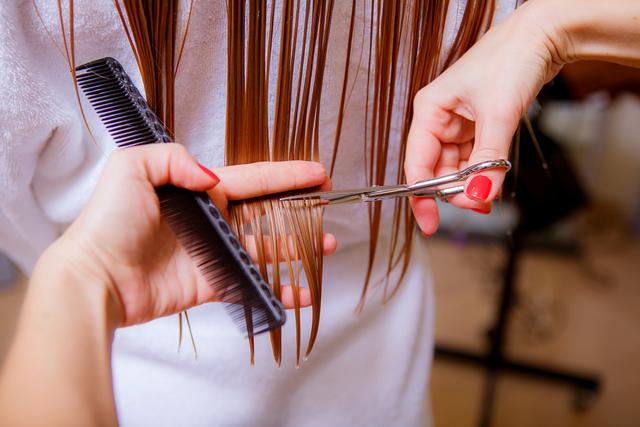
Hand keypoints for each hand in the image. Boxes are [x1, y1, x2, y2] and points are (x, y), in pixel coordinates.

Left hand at [47, 144, 334, 325]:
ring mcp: (213, 254)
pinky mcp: (210, 284)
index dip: (286, 175)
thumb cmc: (107, 222)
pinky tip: (301, 292)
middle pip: (266, 213)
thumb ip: (175, 159)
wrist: (95, 278)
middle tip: (327, 209)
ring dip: (297, 249)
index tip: (317, 172)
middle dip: (299, 209)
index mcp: (198, 192)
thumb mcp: (133, 168)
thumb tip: (212, 179)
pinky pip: (251, 285)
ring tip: (326, 248)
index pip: (253, 179)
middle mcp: (211, 222)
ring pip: (266, 249)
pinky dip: (277, 290)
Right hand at [405, 1, 566, 234]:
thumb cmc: (511, 60)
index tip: (431, 224)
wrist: (544, 35)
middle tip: (478, 206)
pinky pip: (474, 160)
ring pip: (456, 169)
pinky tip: (492, 183)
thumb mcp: (498, 115)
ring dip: (471, 185)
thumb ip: (487, 161)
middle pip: (436, 170)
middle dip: (455, 192)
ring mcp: (459, 124)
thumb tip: (479, 197)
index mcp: (429, 112)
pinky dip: (483, 174)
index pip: (416, 164)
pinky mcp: (478, 127)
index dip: (422, 197)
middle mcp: (439, 120)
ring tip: (490, 195)